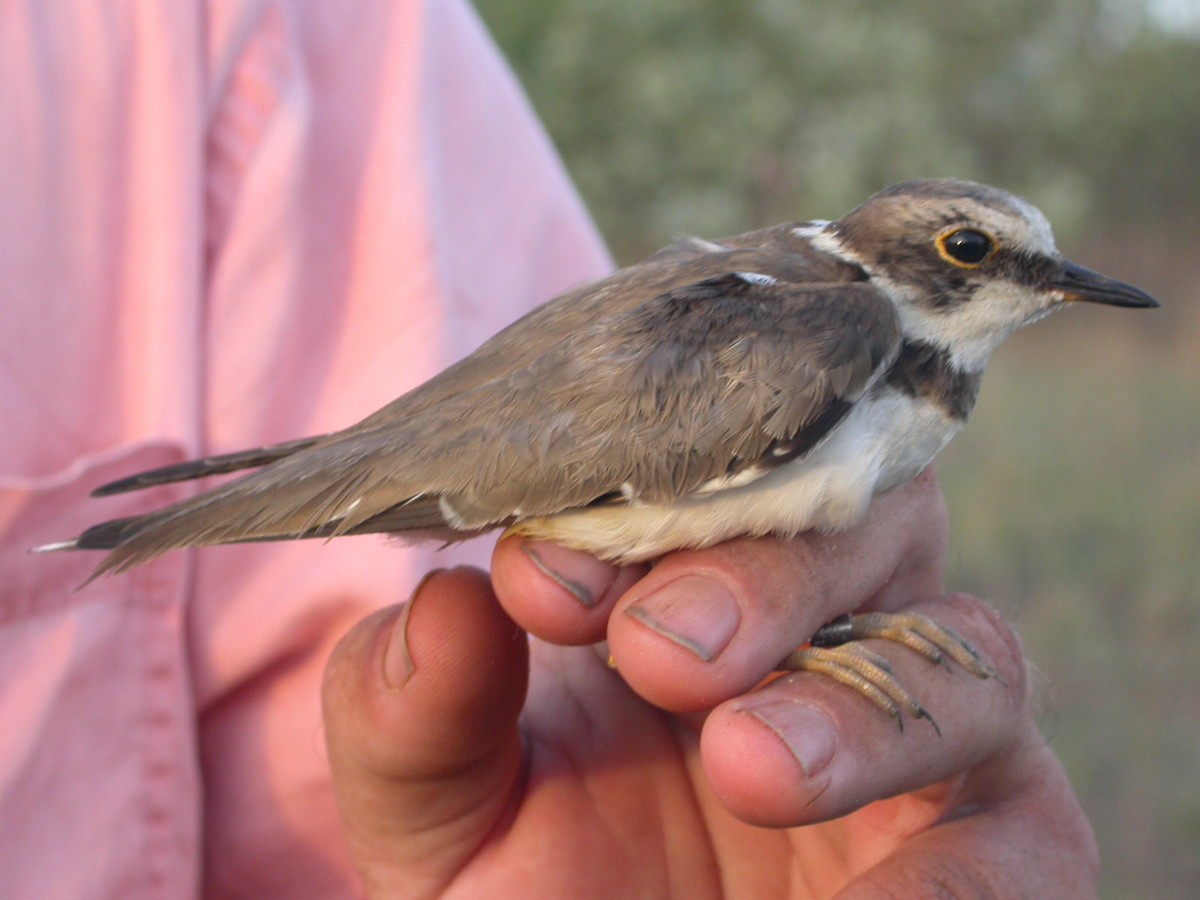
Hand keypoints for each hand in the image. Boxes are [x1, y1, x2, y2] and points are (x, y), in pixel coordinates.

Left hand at [321, 469, 1097, 896]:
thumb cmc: (521, 882)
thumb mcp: (431, 807)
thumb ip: (412, 708)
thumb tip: (451, 597)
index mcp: (681, 586)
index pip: (694, 485)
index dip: (624, 514)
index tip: (539, 580)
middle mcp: (816, 632)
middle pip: (851, 525)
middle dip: (756, 575)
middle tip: (661, 648)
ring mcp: (915, 729)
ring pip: (961, 652)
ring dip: (856, 704)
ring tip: (751, 763)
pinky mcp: (1001, 846)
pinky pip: (1021, 841)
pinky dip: (954, 874)